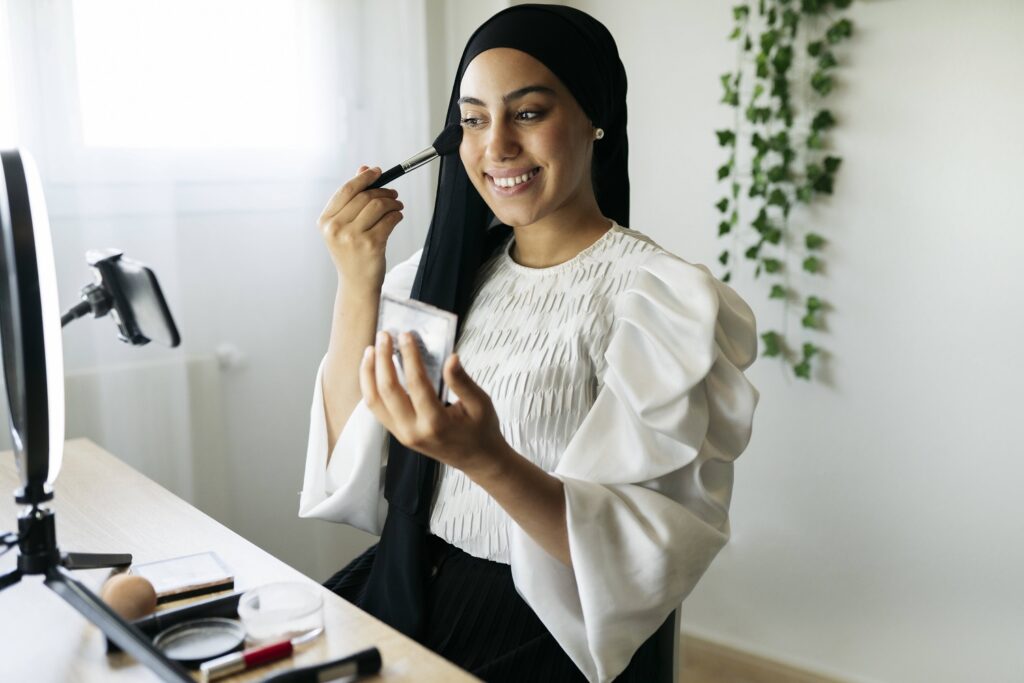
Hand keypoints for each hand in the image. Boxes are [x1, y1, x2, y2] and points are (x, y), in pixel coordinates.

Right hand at [317, 165, 404, 291]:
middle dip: (383, 191)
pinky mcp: (371, 245)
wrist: (356, 283)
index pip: (346, 190)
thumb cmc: (351, 252)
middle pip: (365, 196)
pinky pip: (389, 220)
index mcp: (325, 221)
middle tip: (394, 194)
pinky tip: (397, 218)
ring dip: (393, 203)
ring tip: (397, 206)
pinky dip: (397, 216)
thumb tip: (365, 168)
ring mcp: (352, 237)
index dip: (364, 178)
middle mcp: (335, 228)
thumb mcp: (345, 226)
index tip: (377, 171)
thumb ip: (352, 198)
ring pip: (379, 206)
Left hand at [360, 330, 510, 475]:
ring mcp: (402, 434)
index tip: (406, 335)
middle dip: (383, 359)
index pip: (416, 383)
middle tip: (384, 335)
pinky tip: (373, 370)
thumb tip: (451, 357)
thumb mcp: (480, 403)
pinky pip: (377, 409)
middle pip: (387, 390)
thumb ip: (462, 381)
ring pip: (374, 401)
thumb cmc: (481, 430)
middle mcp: (413, 431)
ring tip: (372, 349)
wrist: (478, 460)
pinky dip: (370, 387)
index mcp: (436, 422)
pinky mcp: (398, 434)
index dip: (409, 356)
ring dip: (369, 373)